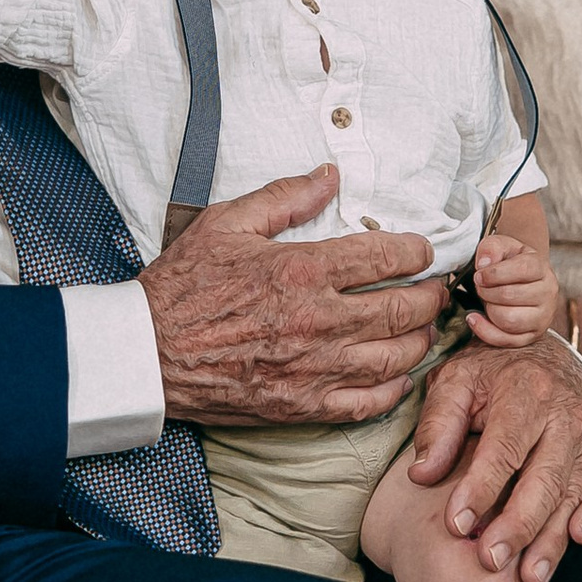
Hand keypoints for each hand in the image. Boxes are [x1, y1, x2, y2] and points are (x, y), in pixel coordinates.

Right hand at [141, 164, 445, 425]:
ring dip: (419, 341)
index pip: (385, 255)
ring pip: (395, 357)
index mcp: (301, 270)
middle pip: (402, 309)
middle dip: (430, 297)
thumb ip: (284, 197)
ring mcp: (313, 368)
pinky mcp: (303, 405)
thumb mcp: (226, 223)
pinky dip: (393, 389)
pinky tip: (397, 375)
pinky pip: (368, 403)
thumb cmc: (181, 288)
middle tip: (435, 290)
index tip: (423, 252)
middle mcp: (317, 321)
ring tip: (422, 328)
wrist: (146, 354)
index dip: (416, 252)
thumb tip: (330, 176)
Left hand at [405, 338, 581, 581]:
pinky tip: (576, 539)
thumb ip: (438, 425)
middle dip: (516, 525)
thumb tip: (422, 474)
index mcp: (524, 393)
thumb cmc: (491, 374)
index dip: (480, 489)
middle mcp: (563, 416)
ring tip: (528, 577)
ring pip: (571, 494)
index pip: (502, 449)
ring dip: (551, 538)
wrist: (544, 355)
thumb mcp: (457, 382)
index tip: (456, 524)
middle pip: (542, 479)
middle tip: (489, 560)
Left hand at [466, 231, 555, 347]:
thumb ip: (491, 247)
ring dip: (489, 310)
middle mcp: (548, 293)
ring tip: (486, 300)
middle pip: (510, 296)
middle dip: (486, 291)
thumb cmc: (508, 262)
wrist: (520, 279)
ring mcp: (543, 317)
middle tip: (480, 287)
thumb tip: (484, 264)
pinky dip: (485, 331)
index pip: (521, 270)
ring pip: (509, 320)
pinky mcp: (532, 335)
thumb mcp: (500, 245)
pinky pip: (506, 340)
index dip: (494, 273)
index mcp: (541, 267)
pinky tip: (474, 318)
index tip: (479, 274)